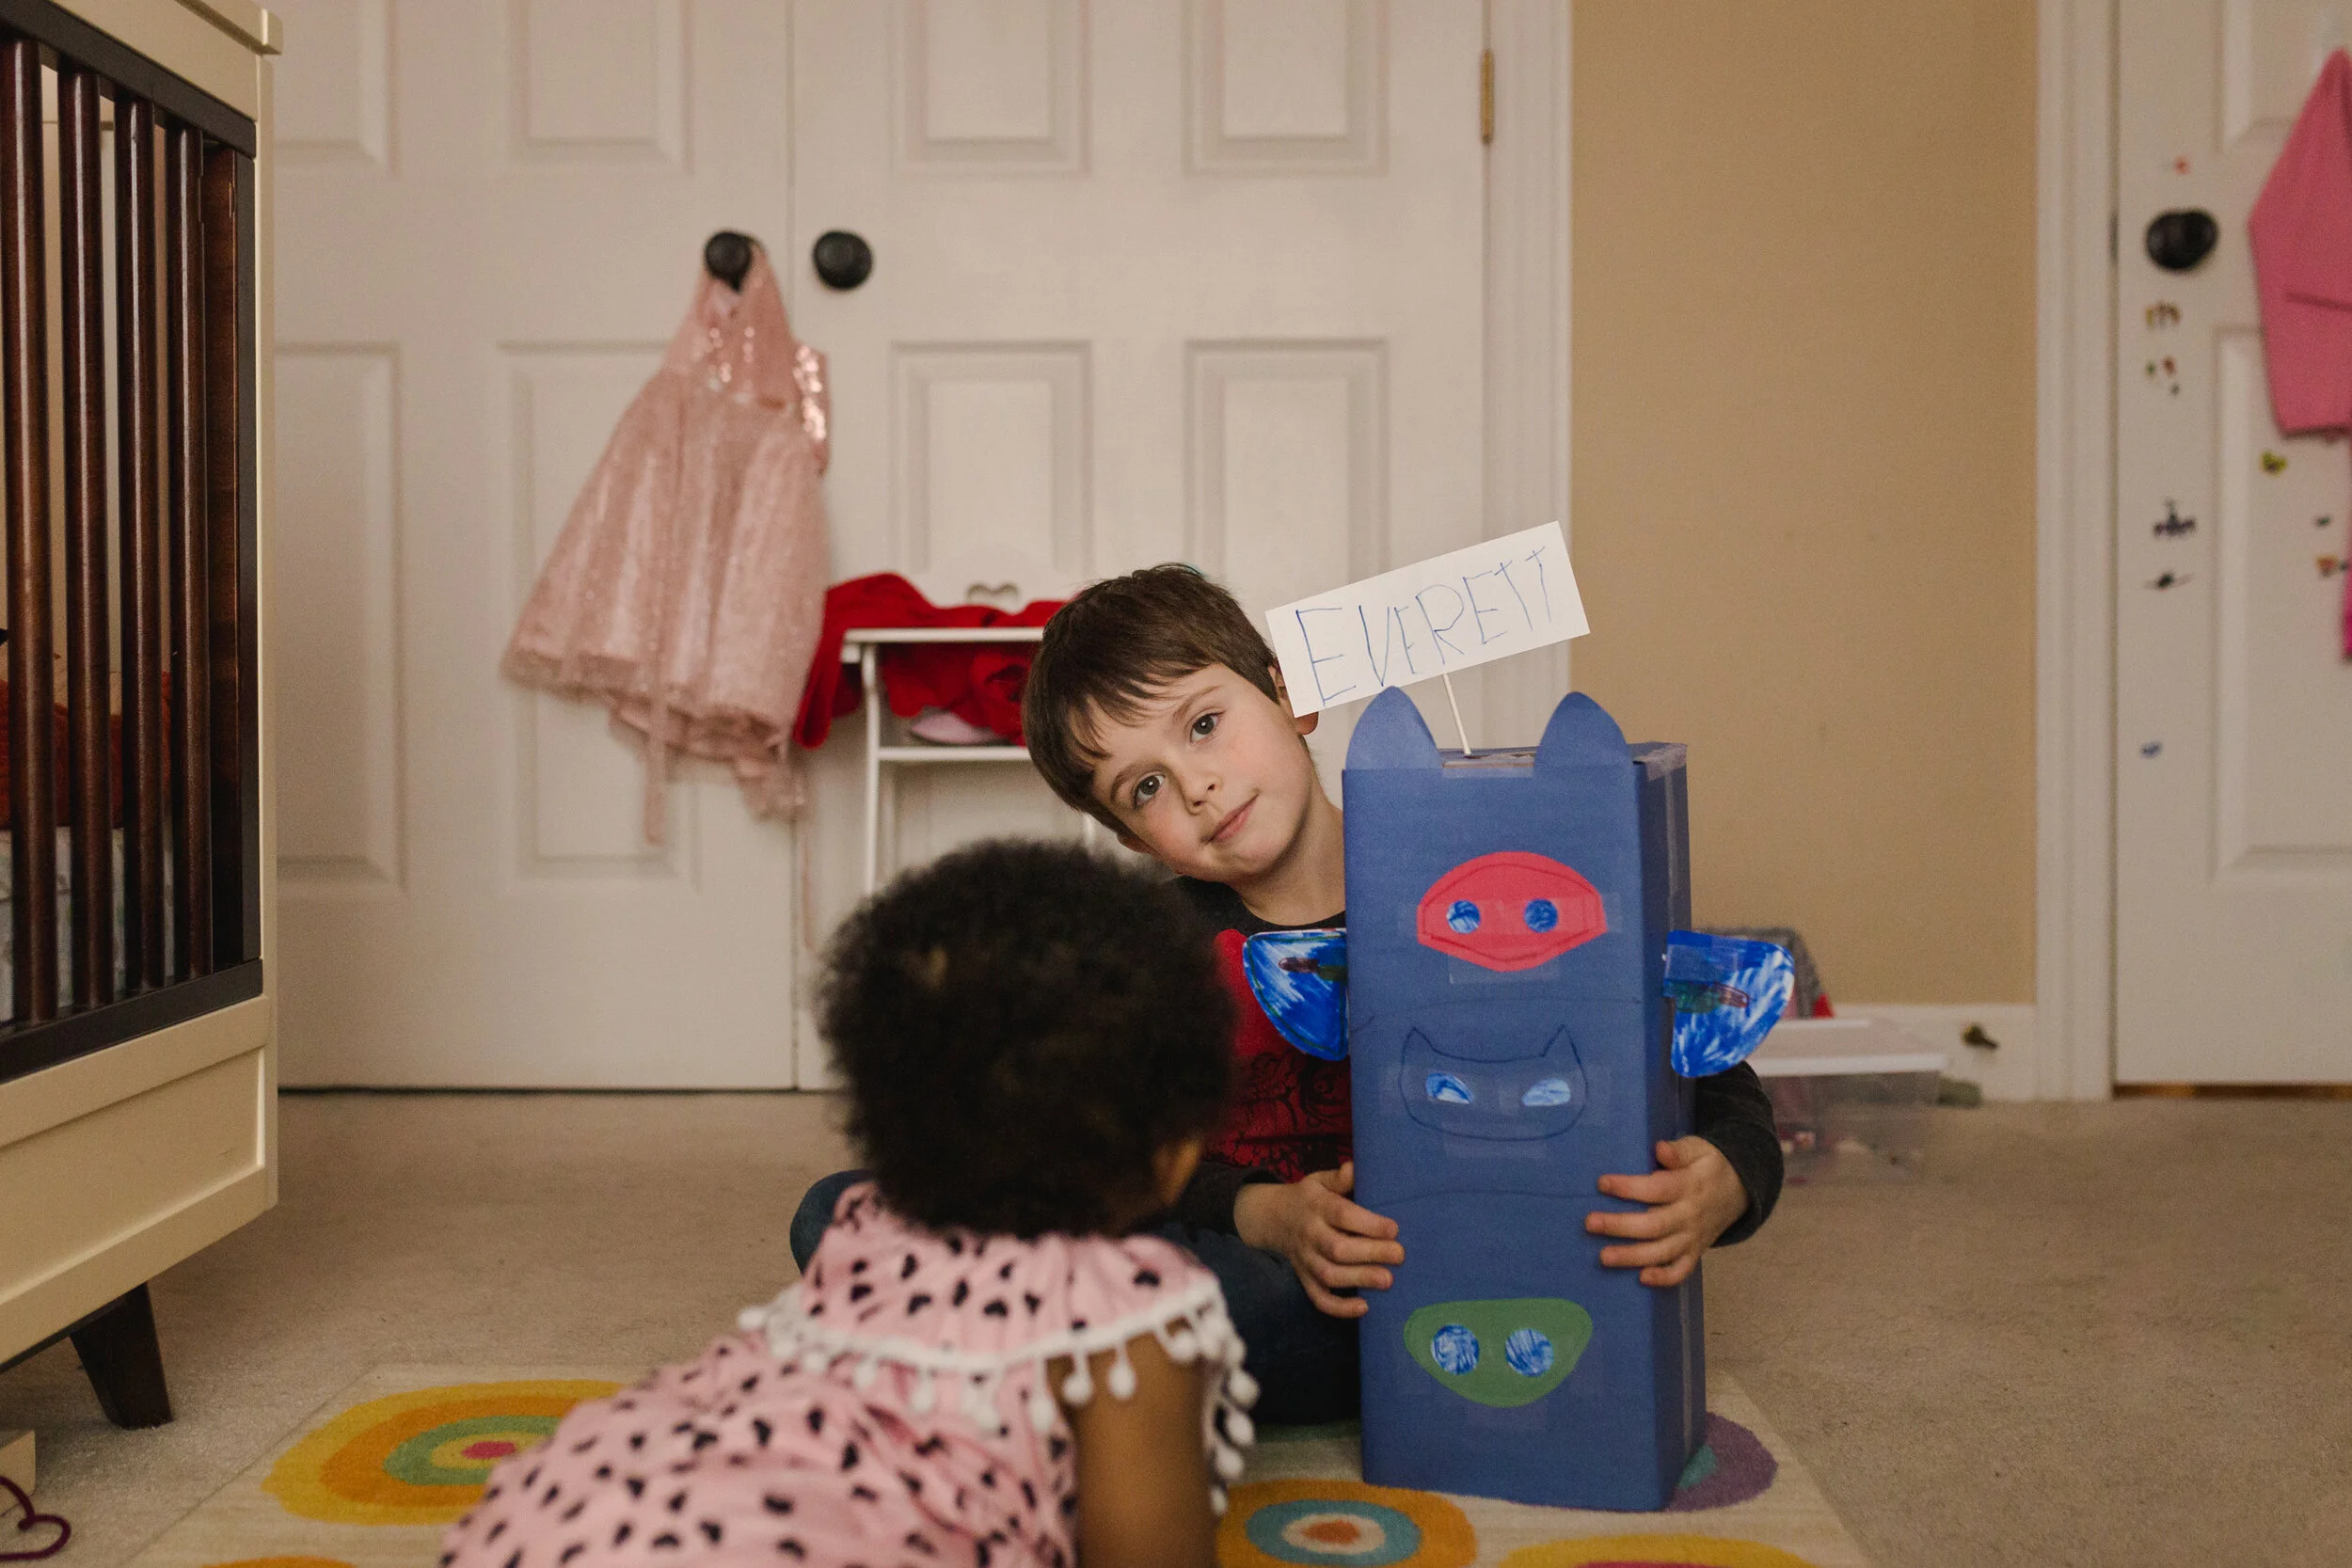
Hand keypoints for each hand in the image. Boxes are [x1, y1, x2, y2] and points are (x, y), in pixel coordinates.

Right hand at [1232, 1162, 1403, 1317]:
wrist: (1272, 1218)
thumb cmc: (1309, 1198)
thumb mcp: (1319, 1181)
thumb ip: (1339, 1178)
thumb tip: (1355, 1168)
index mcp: (1316, 1206)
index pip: (1341, 1215)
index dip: (1367, 1223)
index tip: (1394, 1229)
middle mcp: (1309, 1234)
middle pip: (1337, 1248)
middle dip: (1370, 1253)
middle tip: (1399, 1255)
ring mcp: (1305, 1260)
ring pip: (1329, 1274)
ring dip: (1359, 1279)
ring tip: (1388, 1281)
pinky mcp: (1305, 1279)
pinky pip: (1318, 1298)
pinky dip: (1339, 1307)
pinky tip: (1364, 1307)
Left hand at [1585, 1136, 1749, 1287]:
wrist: (1740, 1190)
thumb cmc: (1708, 1167)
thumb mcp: (1699, 1149)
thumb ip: (1679, 1151)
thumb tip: (1660, 1149)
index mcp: (1690, 1186)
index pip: (1657, 1189)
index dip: (1629, 1188)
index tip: (1602, 1183)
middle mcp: (1690, 1215)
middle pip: (1654, 1225)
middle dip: (1620, 1226)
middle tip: (1590, 1223)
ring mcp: (1693, 1237)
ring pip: (1662, 1251)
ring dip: (1633, 1256)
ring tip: (1603, 1257)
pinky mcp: (1695, 1252)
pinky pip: (1681, 1270)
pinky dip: (1664, 1278)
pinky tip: (1641, 1279)